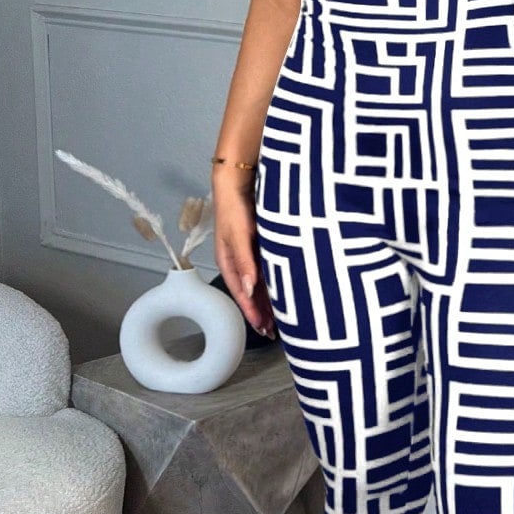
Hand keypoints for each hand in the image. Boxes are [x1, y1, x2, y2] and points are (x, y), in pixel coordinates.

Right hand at [213, 184, 275, 338]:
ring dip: (268, 301)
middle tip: (274, 332)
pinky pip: (268, 271)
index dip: (252, 313)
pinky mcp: (261, 246)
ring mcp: (250, 254)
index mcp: (229, 262)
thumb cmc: (234, 206)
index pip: (241, 294)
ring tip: (280, 320)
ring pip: (260, 284)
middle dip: (261, 313)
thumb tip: (249, 290)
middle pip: (251, 293)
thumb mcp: (238, 235)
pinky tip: (285, 291)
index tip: (263, 328)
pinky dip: (275, 284)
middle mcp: (240, 262)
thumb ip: (245, 262)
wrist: (240, 181)